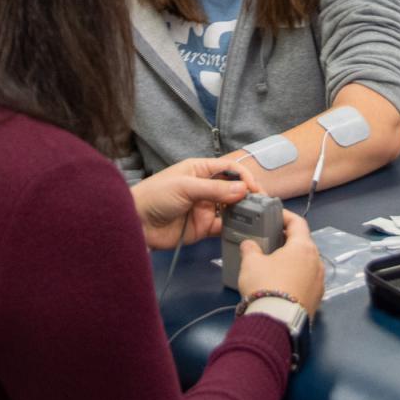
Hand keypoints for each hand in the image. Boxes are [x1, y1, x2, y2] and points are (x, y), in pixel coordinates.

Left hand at [132, 158, 257, 249]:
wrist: (136, 223)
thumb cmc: (156, 196)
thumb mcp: (185, 187)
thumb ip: (214, 189)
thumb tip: (244, 190)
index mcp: (200, 170)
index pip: (229, 168)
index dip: (244, 176)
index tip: (256, 189)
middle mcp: (206, 188)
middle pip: (234, 188)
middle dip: (249, 194)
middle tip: (263, 205)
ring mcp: (206, 208)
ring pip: (232, 208)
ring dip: (245, 212)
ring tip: (259, 218)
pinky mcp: (204, 228)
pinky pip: (224, 227)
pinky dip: (236, 228)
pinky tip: (246, 231)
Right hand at [237, 210, 324, 318]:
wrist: (277, 322)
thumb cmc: (265, 284)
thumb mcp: (251, 262)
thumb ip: (250, 248)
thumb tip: (250, 245)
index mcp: (304, 247)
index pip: (298, 223)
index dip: (285, 216)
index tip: (274, 215)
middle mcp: (317, 262)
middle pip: (304, 243)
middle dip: (288, 239)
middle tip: (271, 239)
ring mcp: (320, 282)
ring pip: (307, 263)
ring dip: (294, 259)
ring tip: (276, 262)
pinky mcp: (318, 299)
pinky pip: (307, 280)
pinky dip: (296, 276)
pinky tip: (282, 281)